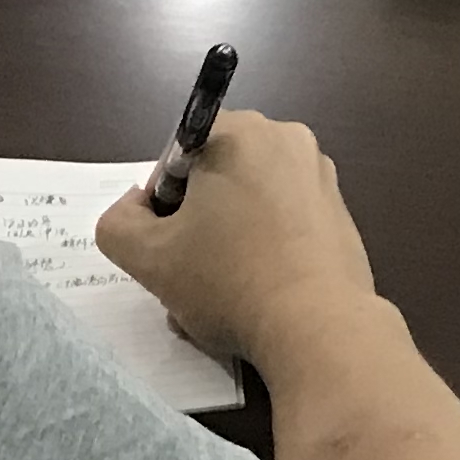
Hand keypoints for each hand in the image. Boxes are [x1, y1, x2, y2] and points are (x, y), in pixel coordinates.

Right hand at [95, 112, 382, 364]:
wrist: (318, 326)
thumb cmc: (229, 282)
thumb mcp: (147, 257)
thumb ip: (118, 223)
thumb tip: (138, 206)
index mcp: (241, 133)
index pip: (177, 155)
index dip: (161, 203)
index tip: (168, 243)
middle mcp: (287, 139)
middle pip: (216, 178)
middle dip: (196, 223)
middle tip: (191, 271)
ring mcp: (320, 175)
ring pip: (250, 203)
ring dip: (228, 240)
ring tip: (222, 292)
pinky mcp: (341, 212)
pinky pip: (285, 221)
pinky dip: (265, 248)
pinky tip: (258, 293)